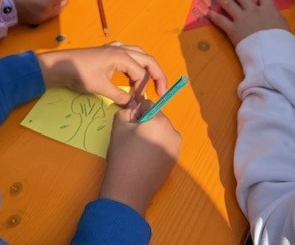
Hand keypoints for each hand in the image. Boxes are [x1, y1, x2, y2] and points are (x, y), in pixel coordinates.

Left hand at [37, 43, 167, 104]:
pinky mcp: (108, 51)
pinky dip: (135, 65)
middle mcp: (122, 49)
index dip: (145, 90)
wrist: (59, 65)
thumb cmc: (79, 74)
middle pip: (148, 60)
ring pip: (139, 56)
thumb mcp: (100, 88)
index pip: (142, 74)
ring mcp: (115, 48)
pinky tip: (131, 76)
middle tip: (161, 91)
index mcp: (122, 56)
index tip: (143, 103)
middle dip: (157, 75)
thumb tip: (134, 105)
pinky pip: (129, 55)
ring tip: (145, 87)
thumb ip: (119, 96)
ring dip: (145, 70)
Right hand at [100, 100, 180, 214]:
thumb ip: (126, 111)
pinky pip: (164, 145)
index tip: (128, 126)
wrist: (129, 189)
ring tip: (138, 150)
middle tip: (131, 139)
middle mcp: (173, 132)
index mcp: (161, 122)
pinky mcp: (174, 161)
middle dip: (145, 124)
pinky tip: (144, 159)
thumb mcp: (118, 127)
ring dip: (151, 135)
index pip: (148, 105)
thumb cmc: (123, 155)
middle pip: (157, 119)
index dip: (135, 112)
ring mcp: (176, 148)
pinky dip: (155, 147)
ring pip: (161, 132)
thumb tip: (133, 109)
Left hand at [208, 0, 288, 45]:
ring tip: (222, 3)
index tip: (258, 2)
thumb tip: (273, 15)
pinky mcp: (232, 29)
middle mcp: (253, 11)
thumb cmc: (282, 43)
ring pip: (229, 4)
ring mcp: (241, 19)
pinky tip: (209, 14)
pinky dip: (214, 16)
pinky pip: (220, 20)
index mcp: (268, 9)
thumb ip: (277, 18)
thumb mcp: (285, 27)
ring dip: (225, 2)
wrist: (272, 54)